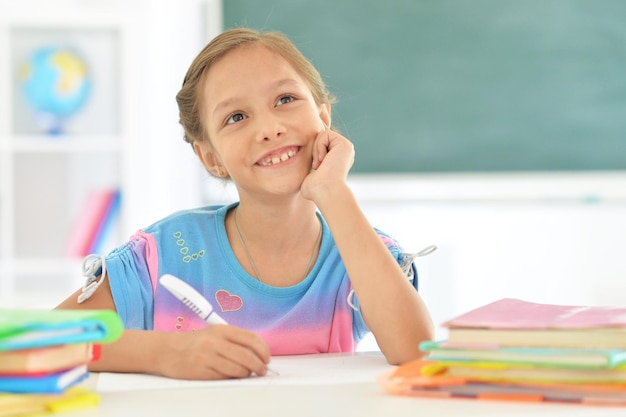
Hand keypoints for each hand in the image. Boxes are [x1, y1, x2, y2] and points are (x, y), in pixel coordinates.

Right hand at [157, 325, 271, 379]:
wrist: (166, 351)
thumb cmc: (194, 343)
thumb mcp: (214, 334)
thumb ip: (234, 340)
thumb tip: (258, 353)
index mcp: (221, 330)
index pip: (251, 339)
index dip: (263, 350)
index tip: (267, 358)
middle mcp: (214, 341)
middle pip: (247, 356)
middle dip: (259, 366)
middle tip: (262, 370)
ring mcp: (207, 357)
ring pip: (238, 369)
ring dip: (246, 374)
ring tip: (246, 373)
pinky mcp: (200, 371)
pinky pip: (224, 378)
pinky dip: (232, 379)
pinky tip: (231, 376)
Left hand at [301, 128, 354, 201]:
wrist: (324, 191)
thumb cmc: (315, 190)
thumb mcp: (309, 176)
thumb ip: (309, 165)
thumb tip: (305, 166)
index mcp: (337, 159)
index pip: (318, 144)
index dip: (312, 152)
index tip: (315, 168)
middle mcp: (343, 153)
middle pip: (320, 137)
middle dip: (314, 151)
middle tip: (317, 166)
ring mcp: (346, 148)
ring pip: (322, 135)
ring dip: (316, 150)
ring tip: (320, 165)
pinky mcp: (345, 144)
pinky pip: (325, 134)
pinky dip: (320, 146)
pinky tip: (324, 160)